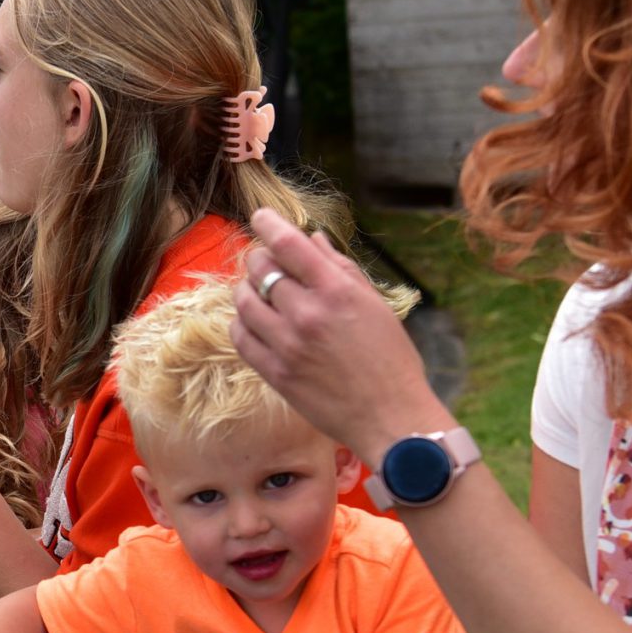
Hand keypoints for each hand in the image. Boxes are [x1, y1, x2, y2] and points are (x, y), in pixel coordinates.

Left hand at [232, 208, 446, 467]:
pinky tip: (254, 322)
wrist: (390, 416)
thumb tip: (312, 238)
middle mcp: (308, 313)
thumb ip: (340, 268)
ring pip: (243, 300)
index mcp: (337, 291)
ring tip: (259, 292)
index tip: (260, 216)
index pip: (288, 244)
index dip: (268, 223)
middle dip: (259, 258)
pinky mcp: (274, 373)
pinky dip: (242, 322)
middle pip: (260, 268)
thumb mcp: (374, 305)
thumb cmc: (391, 358)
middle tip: (265, 261)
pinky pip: (240, 336)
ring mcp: (287, 344)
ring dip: (246, 289)